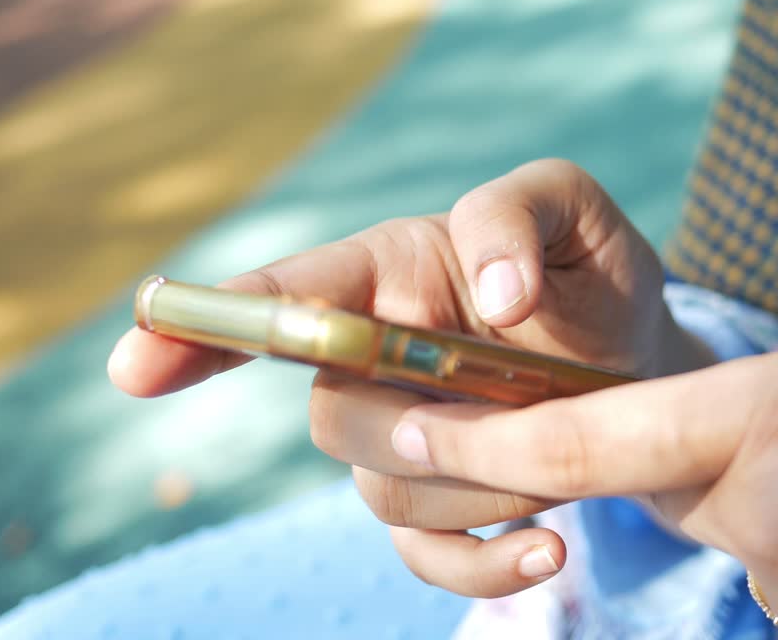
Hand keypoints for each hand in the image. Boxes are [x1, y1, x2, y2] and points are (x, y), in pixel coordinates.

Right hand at [108, 159, 714, 597]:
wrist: (639, 356)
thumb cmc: (589, 273)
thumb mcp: (573, 212)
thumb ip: (519, 214)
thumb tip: (491, 296)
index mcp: (385, 273)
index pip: (278, 300)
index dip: (203, 328)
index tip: (137, 361)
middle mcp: (371, 358)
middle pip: (332, 417)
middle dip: (420, 428)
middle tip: (523, 403)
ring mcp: (399, 437)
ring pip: (383, 490)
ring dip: (483, 484)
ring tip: (564, 449)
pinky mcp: (438, 501)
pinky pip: (424, 556)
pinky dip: (484, 566)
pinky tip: (547, 550)